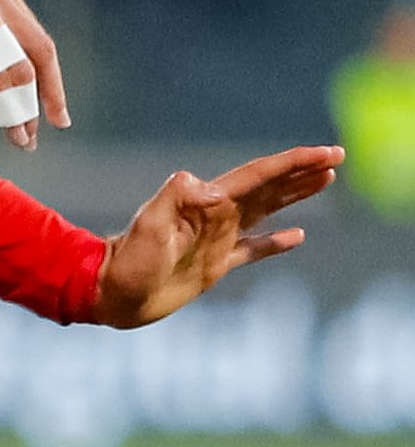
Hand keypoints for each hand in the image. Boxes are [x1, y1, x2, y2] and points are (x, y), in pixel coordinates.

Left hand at [0, 0, 64, 147]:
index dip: (13, 113)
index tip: (19, 139)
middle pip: (25, 68)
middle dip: (30, 107)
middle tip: (30, 139)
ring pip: (40, 45)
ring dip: (50, 83)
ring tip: (56, 114)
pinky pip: (32, 27)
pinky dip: (42, 56)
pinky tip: (42, 75)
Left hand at [93, 145, 344, 326]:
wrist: (110, 293)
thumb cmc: (128, 261)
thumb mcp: (148, 225)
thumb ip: (174, 199)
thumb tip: (210, 187)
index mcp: (207, 203)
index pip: (258, 176)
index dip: (292, 163)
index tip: (325, 153)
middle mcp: (216, 216)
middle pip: (268, 187)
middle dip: (301, 171)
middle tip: (335, 157)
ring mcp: (217, 240)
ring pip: (266, 211)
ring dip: (295, 195)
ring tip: (326, 180)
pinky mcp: (214, 265)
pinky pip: (253, 249)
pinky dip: (275, 242)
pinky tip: (297, 236)